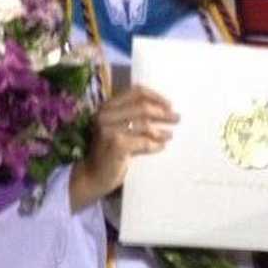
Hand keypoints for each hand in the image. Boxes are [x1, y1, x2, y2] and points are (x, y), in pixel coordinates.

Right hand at [69, 85, 178, 209]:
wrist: (91, 175)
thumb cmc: (108, 151)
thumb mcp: (117, 128)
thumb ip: (133, 117)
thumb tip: (165, 111)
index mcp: (107, 106)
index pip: (135, 92)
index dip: (155, 96)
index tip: (169, 104)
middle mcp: (105, 115)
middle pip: (142, 106)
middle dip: (163, 112)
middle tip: (176, 118)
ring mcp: (109, 130)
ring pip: (144, 124)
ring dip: (161, 130)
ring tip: (170, 135)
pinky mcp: (116, 145)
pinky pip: (143, 142)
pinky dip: (155, 145)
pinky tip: (161, 147)